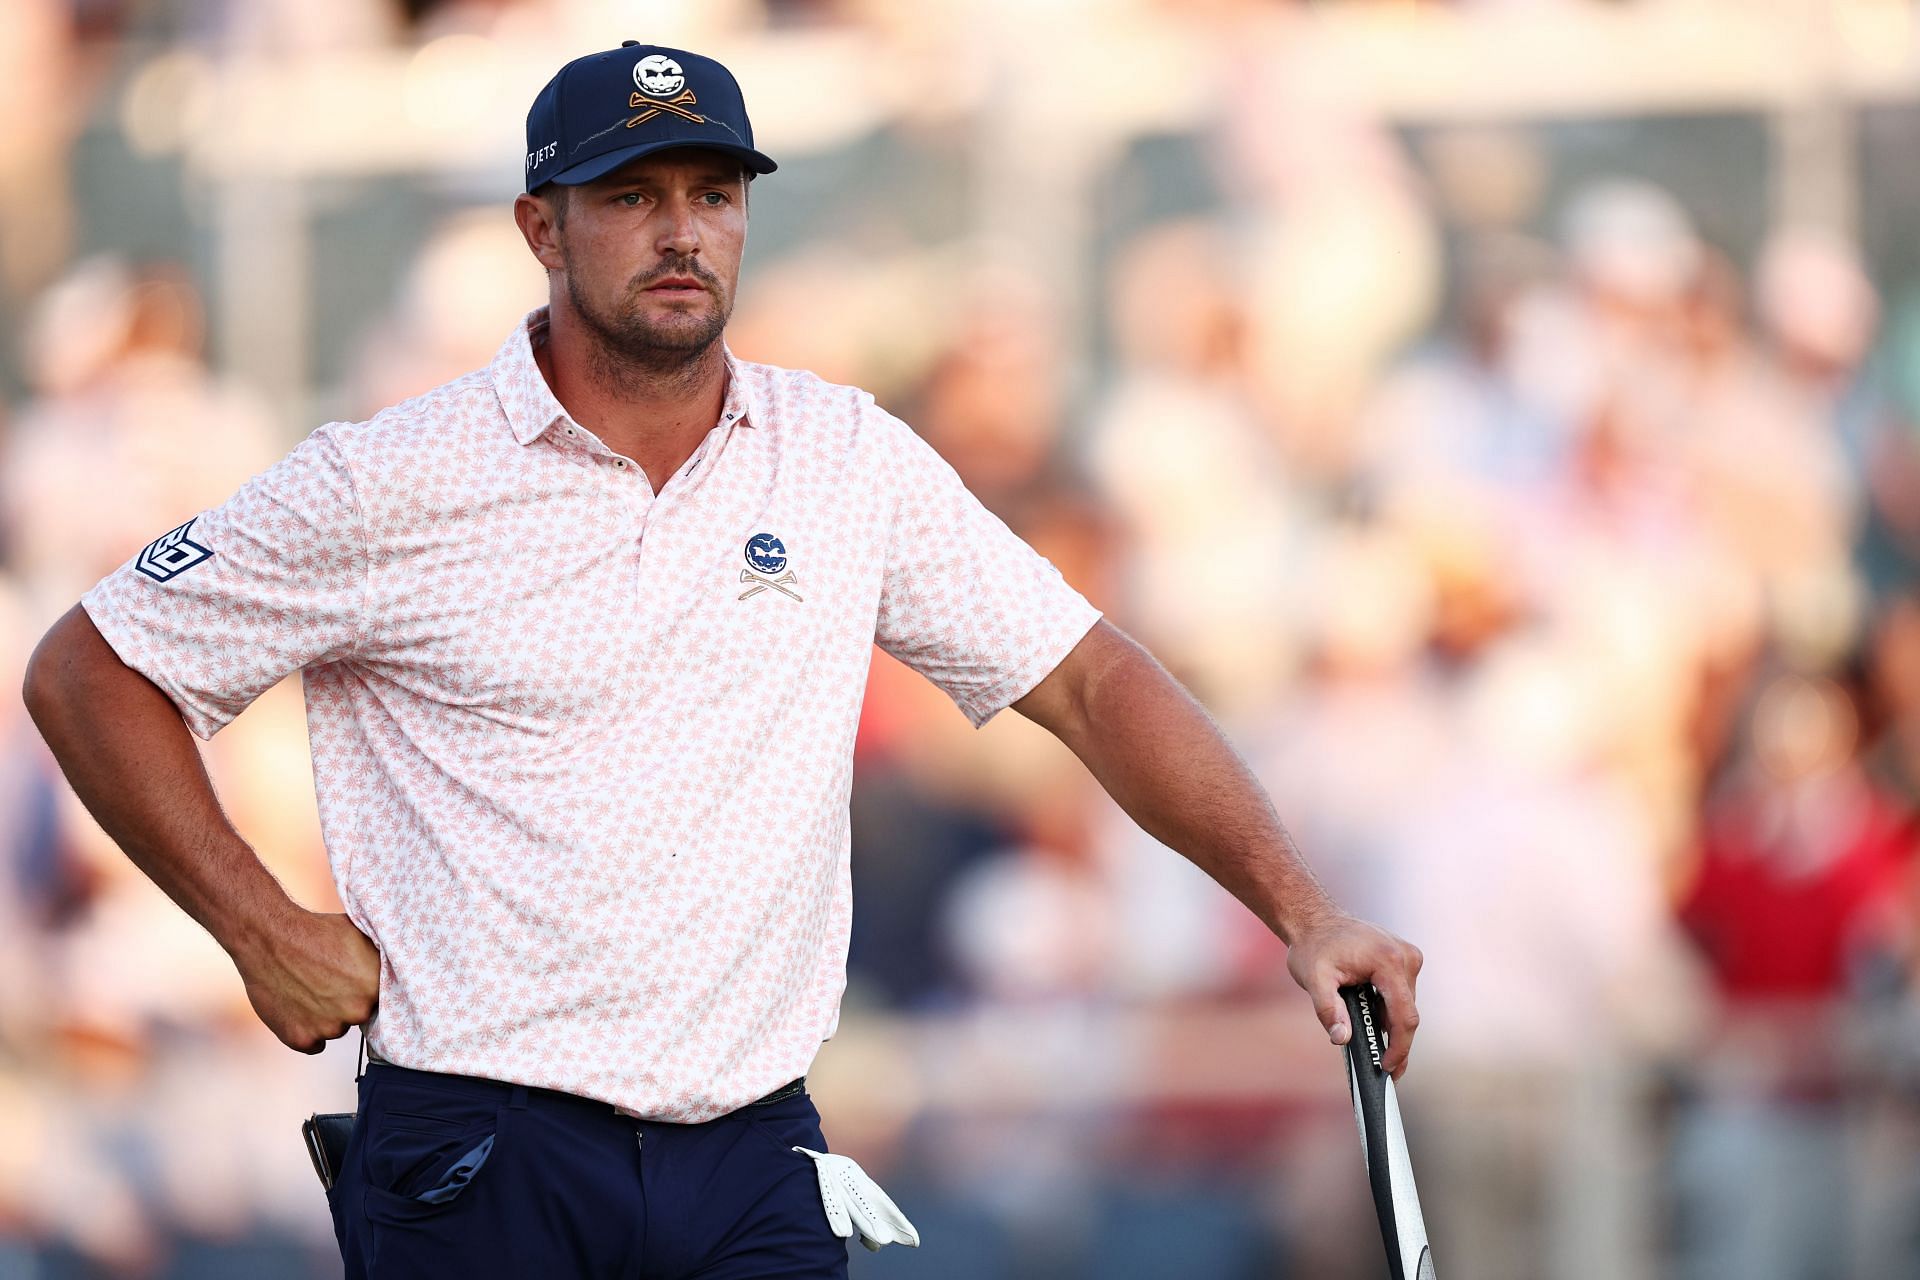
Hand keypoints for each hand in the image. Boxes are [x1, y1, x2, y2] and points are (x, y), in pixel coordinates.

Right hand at [233, 908, 381, 1053]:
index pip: (382, 1001)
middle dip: (347, 1004)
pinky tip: (297, 1007)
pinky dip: (305, 1031)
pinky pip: (313, 1044)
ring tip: (307, 989)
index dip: (365, 991)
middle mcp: (357, 1011)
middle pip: (358, 1016)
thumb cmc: (316, 931)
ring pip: (335, 1030)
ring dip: (326, 1018)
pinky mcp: (301, 1039)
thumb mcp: (361, 937)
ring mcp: (329, 1028)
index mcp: (376, 986)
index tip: (353, 982)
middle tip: (328, 984)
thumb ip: (379, 962)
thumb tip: (397, 968)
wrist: (269, 937)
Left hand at [1285, 910, 1423, 1078]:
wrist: (1315, 918)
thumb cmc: (1313, 947)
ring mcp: (1408, 956)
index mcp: (1388, 961)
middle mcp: (1406, 957)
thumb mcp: (1313, 980)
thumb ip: (1328, 1010)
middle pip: (1407, 1013)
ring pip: (1406, 1005)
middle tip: (1383, 1070)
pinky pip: (1402, 994)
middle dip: (1395, 1043)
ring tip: (1376, 1050)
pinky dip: (1389, 1011)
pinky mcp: (1405, 958)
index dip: (1399, 1047)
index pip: (1404, 1015)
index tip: (1387, 1069)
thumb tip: (1342, 1039)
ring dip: (1390, 1026)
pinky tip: (1375, 1025)